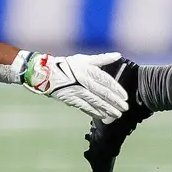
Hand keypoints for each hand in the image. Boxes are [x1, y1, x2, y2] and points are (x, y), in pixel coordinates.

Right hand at [14, 51, 128, 121]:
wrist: (46, 73)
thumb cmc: (67, 65)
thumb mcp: (84, 59)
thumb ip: (102, 58)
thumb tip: (118, 55)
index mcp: (88, 69)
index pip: (106, 80)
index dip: (116, 89)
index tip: (125, 97)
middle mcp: (84, 80)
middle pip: (102, 93)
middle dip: (115, 102)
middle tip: (125, 108)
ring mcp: (77, 90)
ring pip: (95, 101)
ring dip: (107, 109)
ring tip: (117, 115)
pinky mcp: (70, 99)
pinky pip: (84, 107)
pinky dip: (94, 112)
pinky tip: (102, 116)